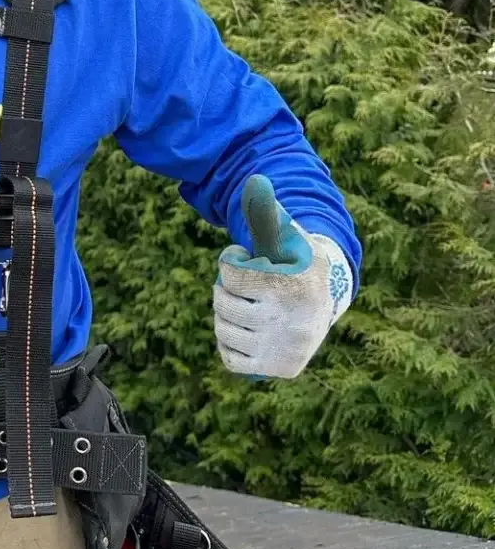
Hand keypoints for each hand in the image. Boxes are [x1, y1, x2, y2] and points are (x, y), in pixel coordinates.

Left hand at [213, 174, 352, 379]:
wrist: (326, 299)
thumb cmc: (298, 260)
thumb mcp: (287, 235)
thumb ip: (267, 211)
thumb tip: (255, 180)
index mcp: (288, 284)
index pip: (229, 272)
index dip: (232, 261)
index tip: (248, 258)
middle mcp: (287, 320)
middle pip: (222, 302)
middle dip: (227, 289)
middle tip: (245, 285)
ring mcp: (282, 347)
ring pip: (223, 329)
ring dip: (226, 315)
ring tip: (246, 305)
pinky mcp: (278, 368)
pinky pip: (230, 358)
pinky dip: (231, 343)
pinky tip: (247, 329)